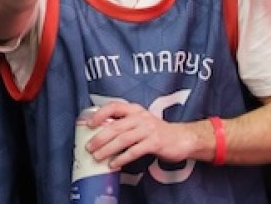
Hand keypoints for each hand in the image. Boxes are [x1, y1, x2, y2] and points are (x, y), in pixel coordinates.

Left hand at [85, 101, 200, 168]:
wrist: (182, 138)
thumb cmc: (157, 131)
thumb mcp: (140, 122)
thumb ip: (124, 124)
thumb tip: (100, 133)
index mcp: (135, 110)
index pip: (114, 106)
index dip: (100, 114)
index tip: (89, 124)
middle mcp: (140, 117)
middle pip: (116, 126)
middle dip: (100, 138)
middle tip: (89, 147)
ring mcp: (148, 130)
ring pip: (123, 139)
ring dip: (108, 149)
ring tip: (97, 157)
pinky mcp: (155, 143)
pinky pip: (134, 151)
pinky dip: (122, 158)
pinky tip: (114, 164)